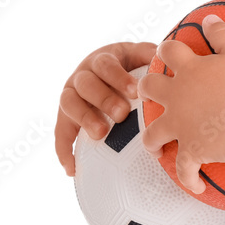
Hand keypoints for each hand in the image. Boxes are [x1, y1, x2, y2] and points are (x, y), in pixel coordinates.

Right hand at [55, 41, 157, 175]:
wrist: (109, 73)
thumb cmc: (130, 66)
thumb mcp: (139, 55)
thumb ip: (148, 56)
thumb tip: (164, 59)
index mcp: (102, 60)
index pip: (106, 65)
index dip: (119, 78)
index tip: (136, 92)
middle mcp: (82, 75)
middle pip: (86, 84)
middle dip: (104, 99)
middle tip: (122, 114)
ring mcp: (70, 95)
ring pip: (69, 103)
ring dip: (84, 119)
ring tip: (101, 134)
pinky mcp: (65, 117)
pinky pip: (60, 134)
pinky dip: (64, 151)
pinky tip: (73, 168)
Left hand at [138, 15, 224, 193]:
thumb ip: (223, 32)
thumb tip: (210, 18)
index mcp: (189, 70)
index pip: (168, 52)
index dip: (165, 48)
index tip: (166, 50)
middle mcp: (177, 97)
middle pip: (148, 89)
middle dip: (144, 89)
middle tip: (147, 92)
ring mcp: (181, 126)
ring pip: (153, 134)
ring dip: (152, 140)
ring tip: (155, 145)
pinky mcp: (191, 151)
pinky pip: (185, 170)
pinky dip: (189, 179)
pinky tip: (196, 187)